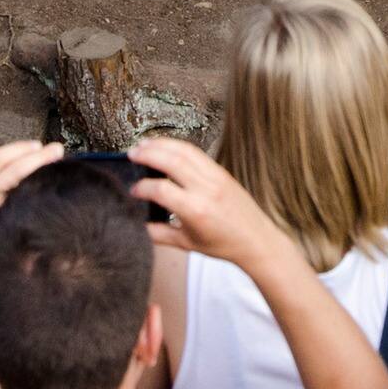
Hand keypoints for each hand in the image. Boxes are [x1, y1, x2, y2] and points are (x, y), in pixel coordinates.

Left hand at [0, 141, 62, 281]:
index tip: (58, 160)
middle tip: (55, 148)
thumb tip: (38, 215)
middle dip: (38, 153)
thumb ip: (12, 226)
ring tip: (34, 146)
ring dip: (18, 147)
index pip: (23, 179)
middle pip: (14, 163)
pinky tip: (1, 151)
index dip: (42, 167)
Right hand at [128, 137, 293, 274]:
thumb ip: (158, 234)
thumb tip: (137, 226)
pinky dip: (178, 146)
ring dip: (162, 144)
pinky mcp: (221, 171)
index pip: (161, 190)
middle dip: (148, 154)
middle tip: (132, 153)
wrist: (255, 239)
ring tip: (144, 144)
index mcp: (195, 210)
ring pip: (185, 151)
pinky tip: (166, 146)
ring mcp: (215, 177)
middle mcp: (206, 189)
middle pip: (172, 161)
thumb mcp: (186, 244)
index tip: (133, 191)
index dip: (142, 188)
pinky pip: (197, 153)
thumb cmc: (222, 244)